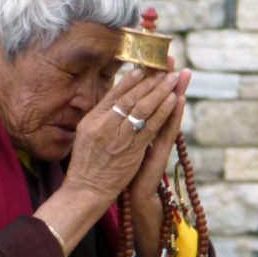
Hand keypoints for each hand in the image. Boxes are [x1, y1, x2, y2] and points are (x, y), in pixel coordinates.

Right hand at [62, 60, 185, 207]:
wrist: (87, 188)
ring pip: (143, 109)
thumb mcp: (84, 134)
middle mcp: (105, 126)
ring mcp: (120, 138)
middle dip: (149, 81)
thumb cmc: (85, 162)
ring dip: (160, 91)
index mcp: (92, 119)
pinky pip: (151, 126)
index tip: (142, 68)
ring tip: (173, 78)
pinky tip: (173, 100)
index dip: (129, 80)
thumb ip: (99, 117)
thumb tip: (113, 100)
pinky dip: (163, 111)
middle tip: (164, 68)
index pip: (114, 95)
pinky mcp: (133, 150)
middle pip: (131, 98)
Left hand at [127, 62, 190, 256]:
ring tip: (181, 73)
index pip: (151, 100)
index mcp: (140, 129)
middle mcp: (151, 135)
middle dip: (166, 80)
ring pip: (167, 114)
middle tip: (173, 59)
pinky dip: (173, 116)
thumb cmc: (115, 169)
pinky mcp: (156, 156)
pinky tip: (178, 100)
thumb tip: (120, 99)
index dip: (157, 80)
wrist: (115, 196)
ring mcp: (156, 144)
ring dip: (175, 93)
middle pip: (162, 102)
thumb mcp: (118, 141)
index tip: (162, 60)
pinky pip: (166, 133)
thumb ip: (124, 123)